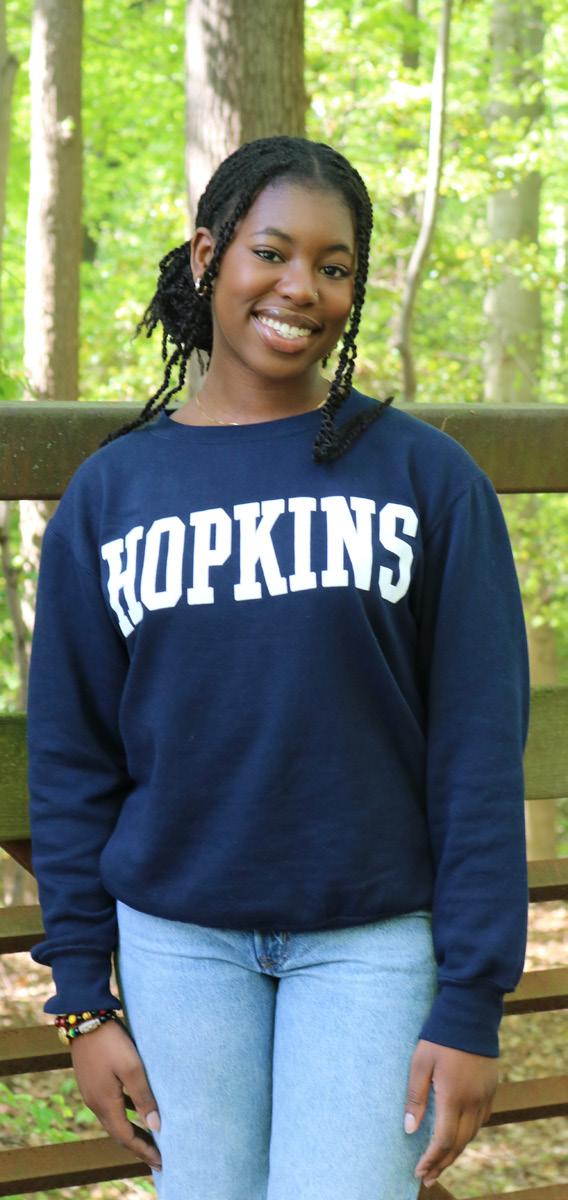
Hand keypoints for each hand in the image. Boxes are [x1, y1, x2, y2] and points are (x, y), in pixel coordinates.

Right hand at [69, 1019, 161, 1172]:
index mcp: (105, 1104)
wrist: (84, 1017)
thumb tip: (156, 1126)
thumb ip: (143, 1097)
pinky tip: (134, 1110)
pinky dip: (123, 1115)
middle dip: (138, 1146)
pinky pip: (109, 1107)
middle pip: (118, 1133)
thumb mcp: (132, 1067)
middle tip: (157, 1157)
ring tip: (148, 1138)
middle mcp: (95, 1103)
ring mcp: (91, 1092)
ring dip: (130, 1131)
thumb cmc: (111, 1041)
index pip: (126, 1137)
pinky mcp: (91, 1081)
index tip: (161, 1161)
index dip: (144, 1151)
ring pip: (113, 1121)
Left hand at [404, 1038, 497, 1187]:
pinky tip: (459, 1136)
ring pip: (472, 1134)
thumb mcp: (420, 1063)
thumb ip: (415, 1097)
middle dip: (442, 1163)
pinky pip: (481, 1120)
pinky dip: (469, 1134)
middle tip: (428, 1177)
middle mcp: (473, 1101)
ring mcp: (485, 1095)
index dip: (431, 1159)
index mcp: (453, 1096)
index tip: (419, 1171)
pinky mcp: (491, 1088)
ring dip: (456, 1151)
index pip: (443, 1140)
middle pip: (459, 1143)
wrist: (471, 1013)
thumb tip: (410, 1129)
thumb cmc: (440, 1036)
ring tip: (441, 1162)